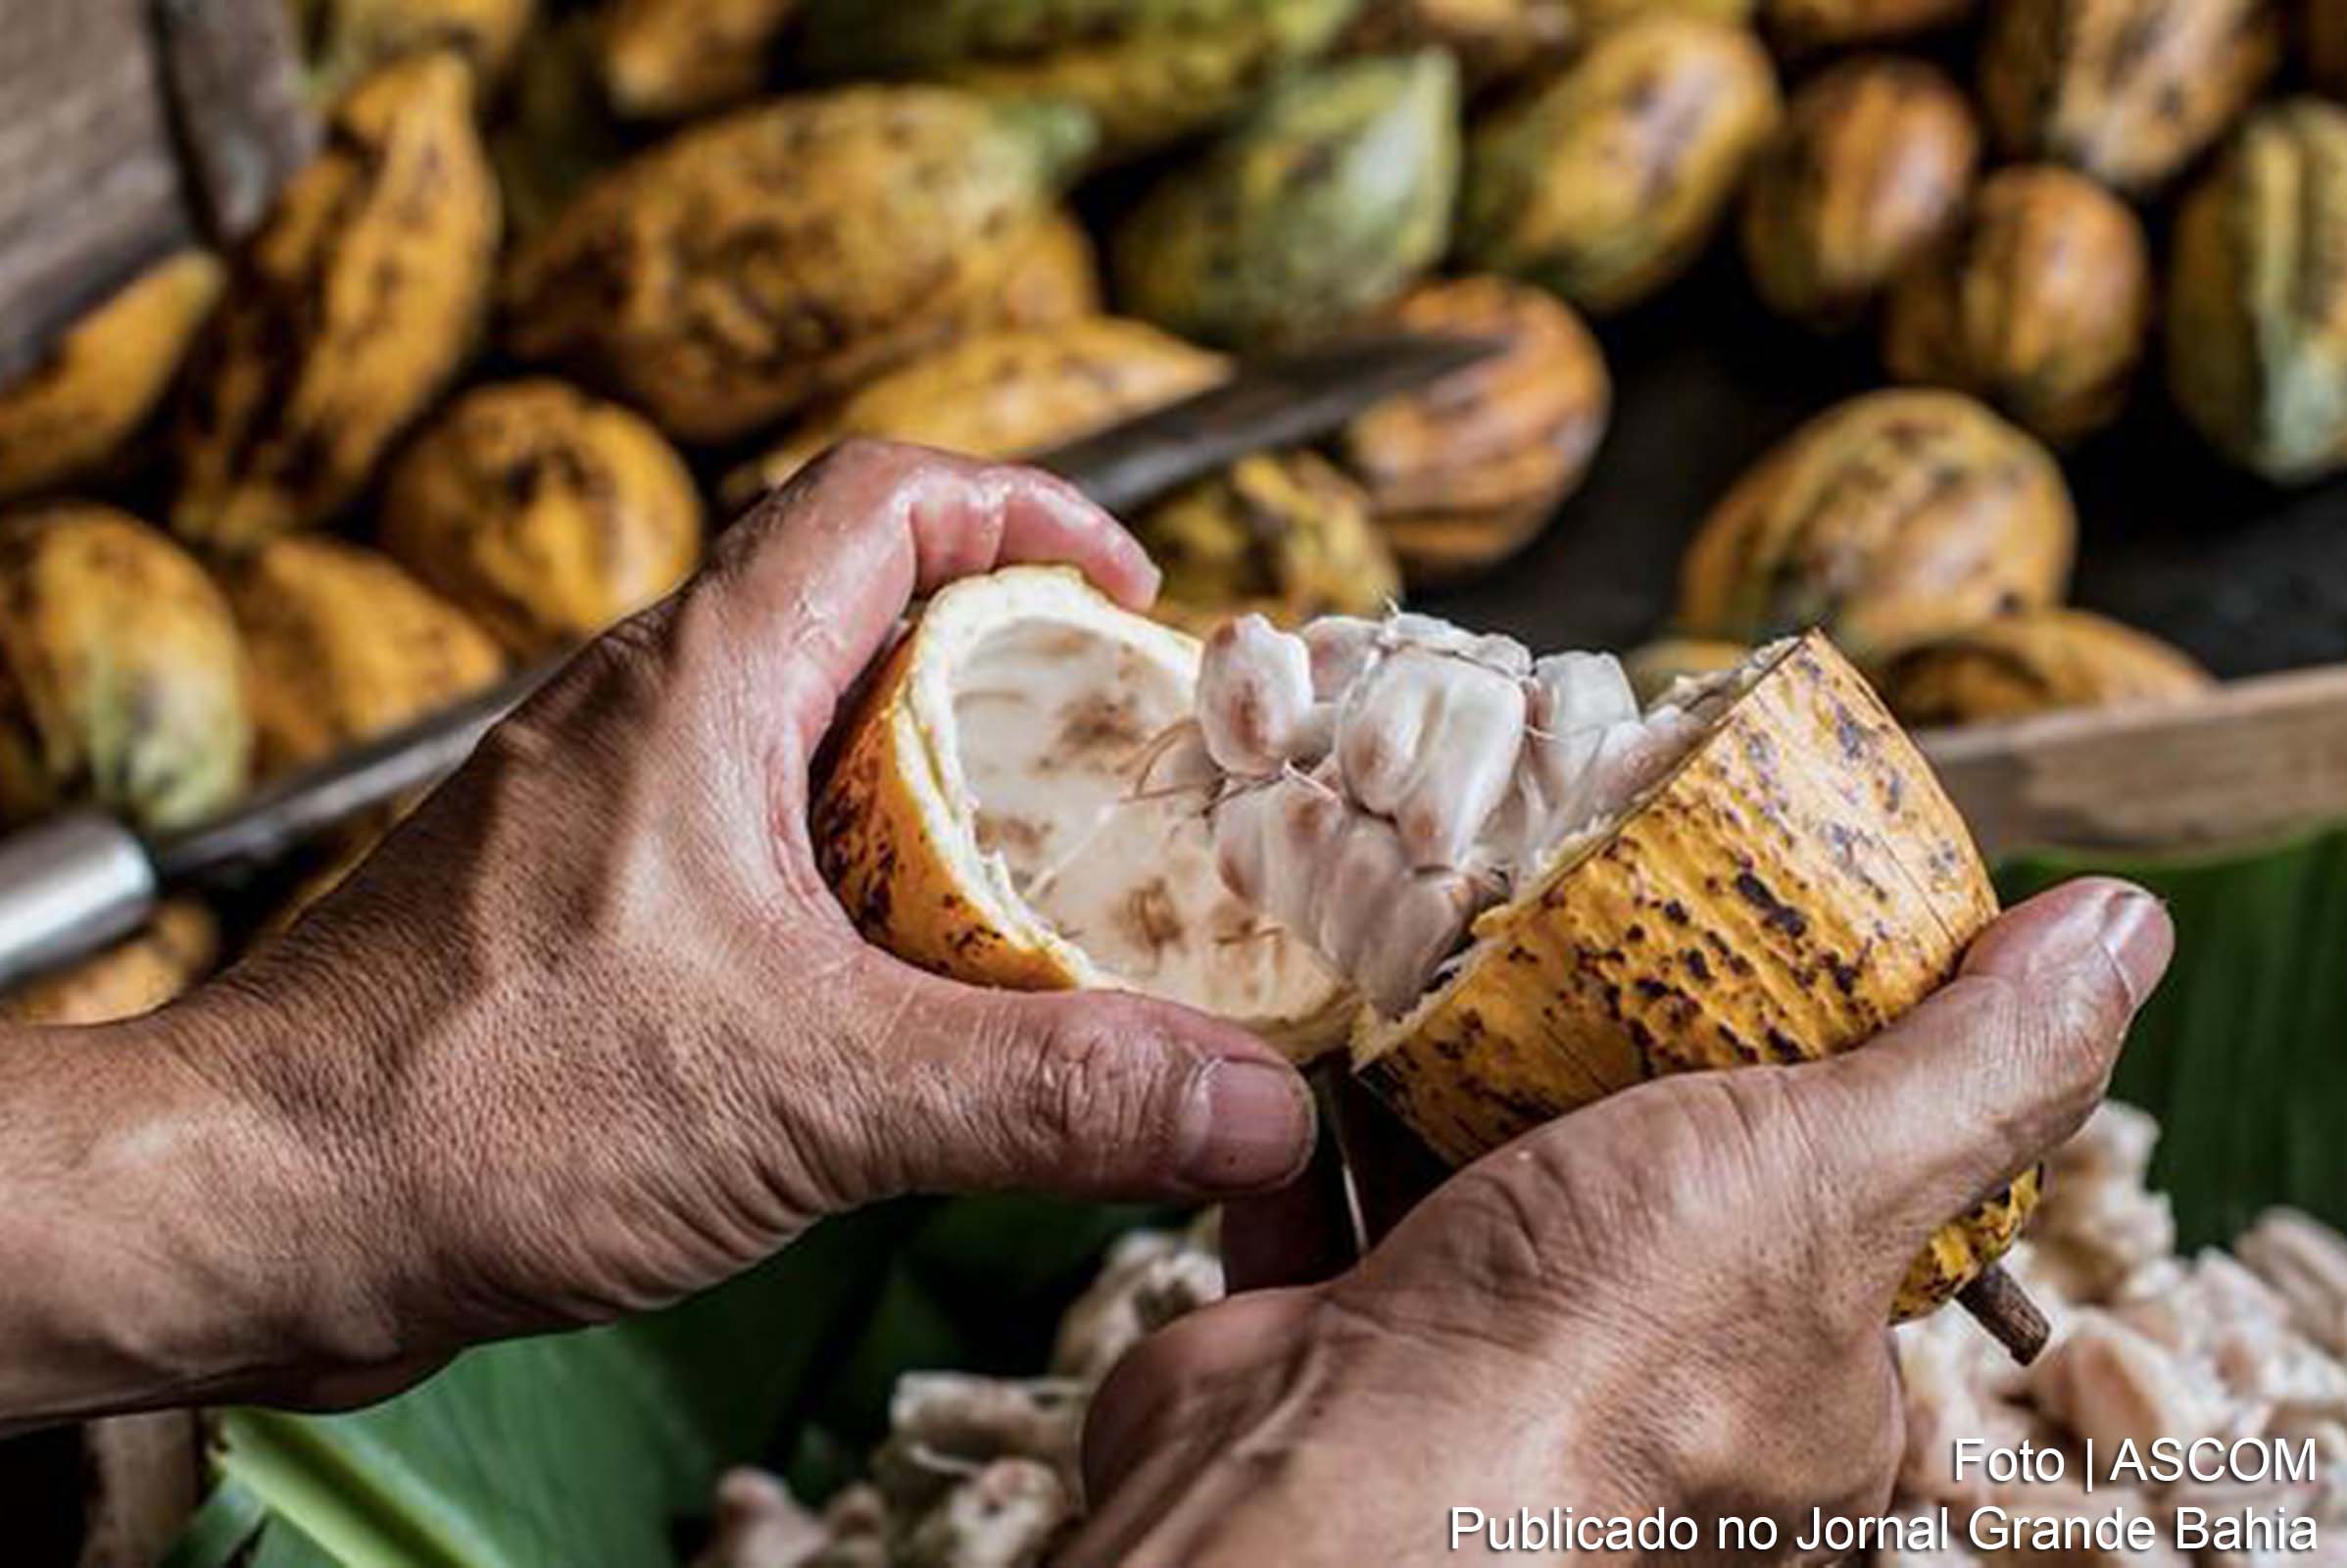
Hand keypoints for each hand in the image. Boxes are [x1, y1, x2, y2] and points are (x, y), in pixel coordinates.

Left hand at [4, 441, 1315, 1425]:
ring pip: (805, 738)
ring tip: (1034, 892)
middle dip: (1010, 675)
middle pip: (862, 613)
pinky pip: (748, 842)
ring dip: (930, 793)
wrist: (250, 1203)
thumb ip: (1045, 1092)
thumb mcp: (814, 1092)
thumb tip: (1243, 1104)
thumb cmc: (471, 1104)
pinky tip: (896, 995)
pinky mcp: (576, 905)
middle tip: (1113, 771)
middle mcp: (643, 712)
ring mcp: (602, 807)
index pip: (883, 495)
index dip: (1028, 511)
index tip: (1131, 594)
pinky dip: (849, 886)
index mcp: (701, 683)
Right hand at [1072, 879, 2172, 1565]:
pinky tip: (1340, 1029)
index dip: (1823, 1076)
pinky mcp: (1352, 1326)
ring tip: (1465, 950)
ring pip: (1491, 1173)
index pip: (1849, 1210)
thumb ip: (1975, 1071)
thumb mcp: (1831, 1179)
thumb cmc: (1597, 1363)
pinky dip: (1336, 1109)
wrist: (1322, 1474)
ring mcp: (1490, 1359)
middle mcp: (1652, 1394)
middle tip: (1602, 929)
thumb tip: (2116, 937)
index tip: (1777, 958)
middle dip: (1620, 1055)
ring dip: (1468, 1068)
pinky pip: (1346, 1188)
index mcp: (1810, 1394)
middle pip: (1656, 1174)